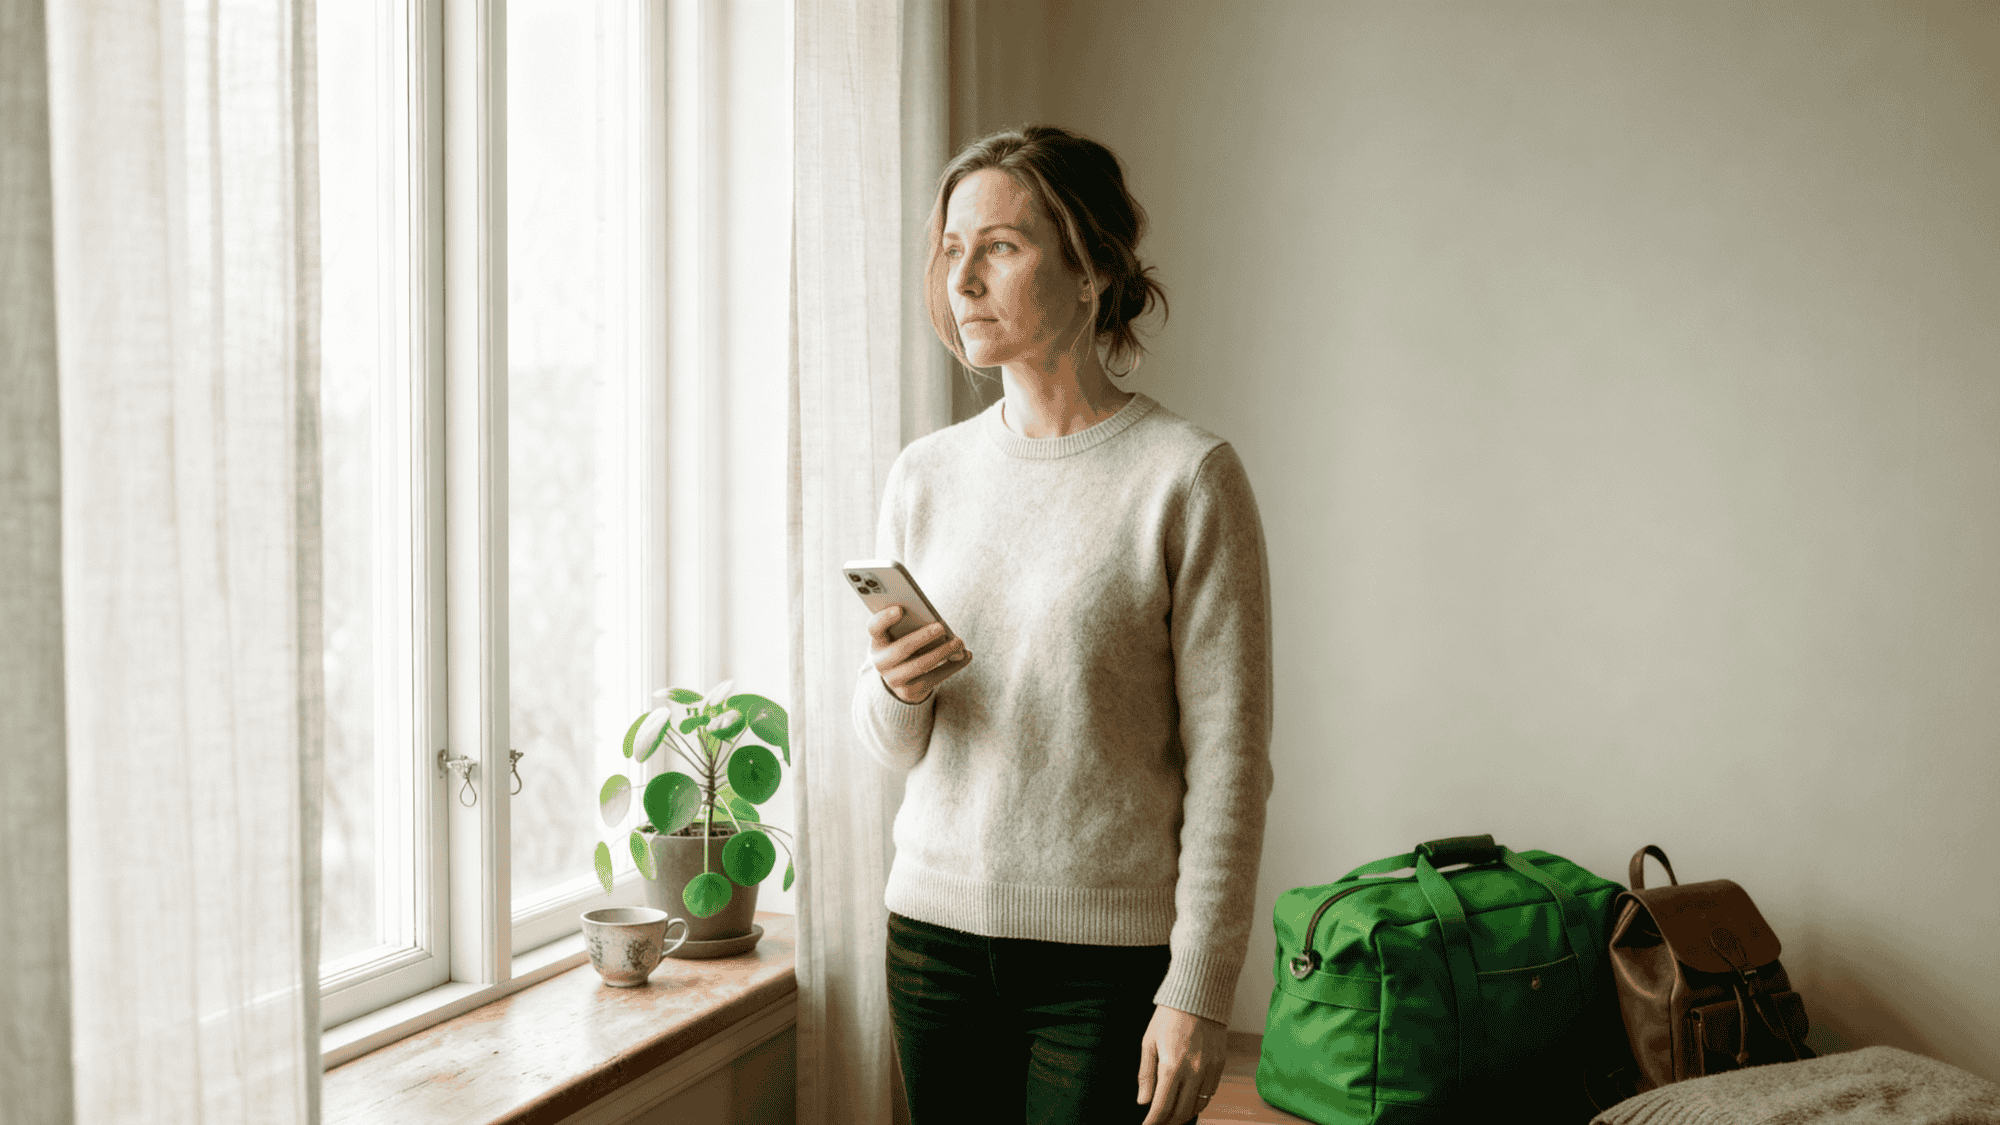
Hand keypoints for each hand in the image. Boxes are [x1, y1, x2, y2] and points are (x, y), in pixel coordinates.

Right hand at [867, 605, 971, 703]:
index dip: (884, 618)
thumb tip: (940, 625)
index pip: (873, 627)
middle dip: (922, 637)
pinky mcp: (910, 692)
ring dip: (942, 652)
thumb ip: (912, 625)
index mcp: (877, 641)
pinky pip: (933, 679)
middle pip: (900, 649)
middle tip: (941, 627)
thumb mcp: (902, 635)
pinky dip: (952, 666)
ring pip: (919, 666)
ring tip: (959, 642)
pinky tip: (966, 656)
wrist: (900, 678)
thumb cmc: (905, 645)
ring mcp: (894, 680)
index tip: (900, 609)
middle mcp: (880, 662)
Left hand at [1137, 1004, 1226, 1124]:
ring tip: (1173, 1115)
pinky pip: (1210, 1093)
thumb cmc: (1168, 1017)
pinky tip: (1189, 1100)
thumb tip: (1143, 1102)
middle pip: (1181, 1112)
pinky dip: (1199, 1101)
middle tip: (1159, 1123)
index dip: (1153, 1123)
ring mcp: (1209, 1069)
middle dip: (1168, 1122)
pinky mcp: (1220, 1064)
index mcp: (1171, 1066)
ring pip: (1198, 1106)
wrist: (1198, 996)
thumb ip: (1145, 1075)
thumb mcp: (1149, 1043)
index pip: (1161, 1107)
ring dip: (1184, 1115)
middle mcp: (1192, 1071)